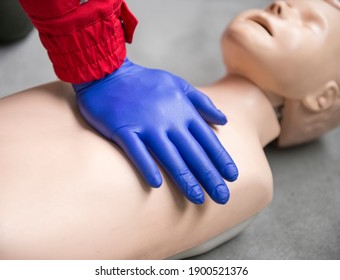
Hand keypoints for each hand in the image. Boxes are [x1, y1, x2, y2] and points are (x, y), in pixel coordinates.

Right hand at [73, 59, 237, 203]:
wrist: (107, 72)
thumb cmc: (145, 81)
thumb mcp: (178, 84)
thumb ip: (201, 103)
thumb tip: (223, 119)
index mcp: (182, 110)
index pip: (206, 139)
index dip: (220, 159)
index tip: (232, 177)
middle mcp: (168, 119)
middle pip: (192, 152)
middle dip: (209, 176)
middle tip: (222, 197)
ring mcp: (145, 125)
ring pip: (169, 156)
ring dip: (184, 178)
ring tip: (197, 198)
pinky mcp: (123, 129)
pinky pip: (137, 151)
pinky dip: (147, 166)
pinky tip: (156, 184)